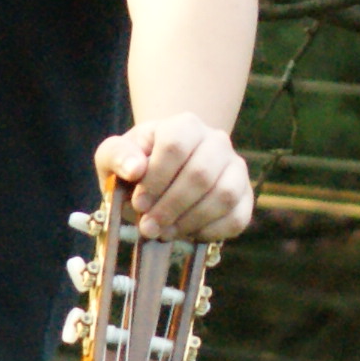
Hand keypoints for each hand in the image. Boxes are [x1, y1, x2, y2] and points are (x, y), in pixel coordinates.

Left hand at [95, 114, 253, 241]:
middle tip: (148, 227)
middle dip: (171, 207)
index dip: (156, 179)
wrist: (163, 172)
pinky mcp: (245, 195)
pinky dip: (211, 231)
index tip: (138, 204)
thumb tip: (134, 168)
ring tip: (164, 233)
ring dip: (190, 221)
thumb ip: (117, 156)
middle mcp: (216, 141)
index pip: (175, 147)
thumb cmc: (136, 163)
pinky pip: (238, 216)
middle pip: (201, 175)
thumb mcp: (114, 156)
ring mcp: (235, 167)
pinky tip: (187, 235)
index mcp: (184, 125)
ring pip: (224, 195)